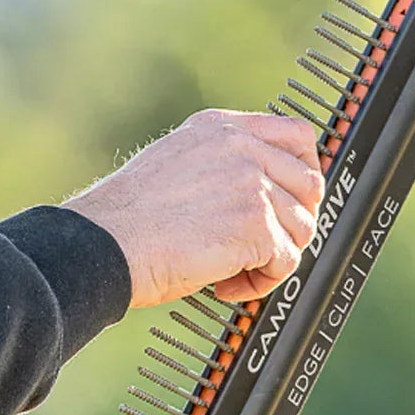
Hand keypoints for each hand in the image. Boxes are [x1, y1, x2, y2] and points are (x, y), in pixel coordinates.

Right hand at [64, 109, 323, 306]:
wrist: (105, 245)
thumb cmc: (126, 221)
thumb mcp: (174, 166)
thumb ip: (219, 167)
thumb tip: (255, 197)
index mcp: (221, 129)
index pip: (296, 136)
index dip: (303, 174)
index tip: (291, 202)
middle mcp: (241, 148)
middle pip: (309, 185)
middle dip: (293, 223)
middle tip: (263, 248)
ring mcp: (252, 185)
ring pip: (300, 228)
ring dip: (272, 259)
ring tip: (234, 272)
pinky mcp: (255, 226)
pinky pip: (285, 263)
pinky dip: (259, 284)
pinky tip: (225, 285)